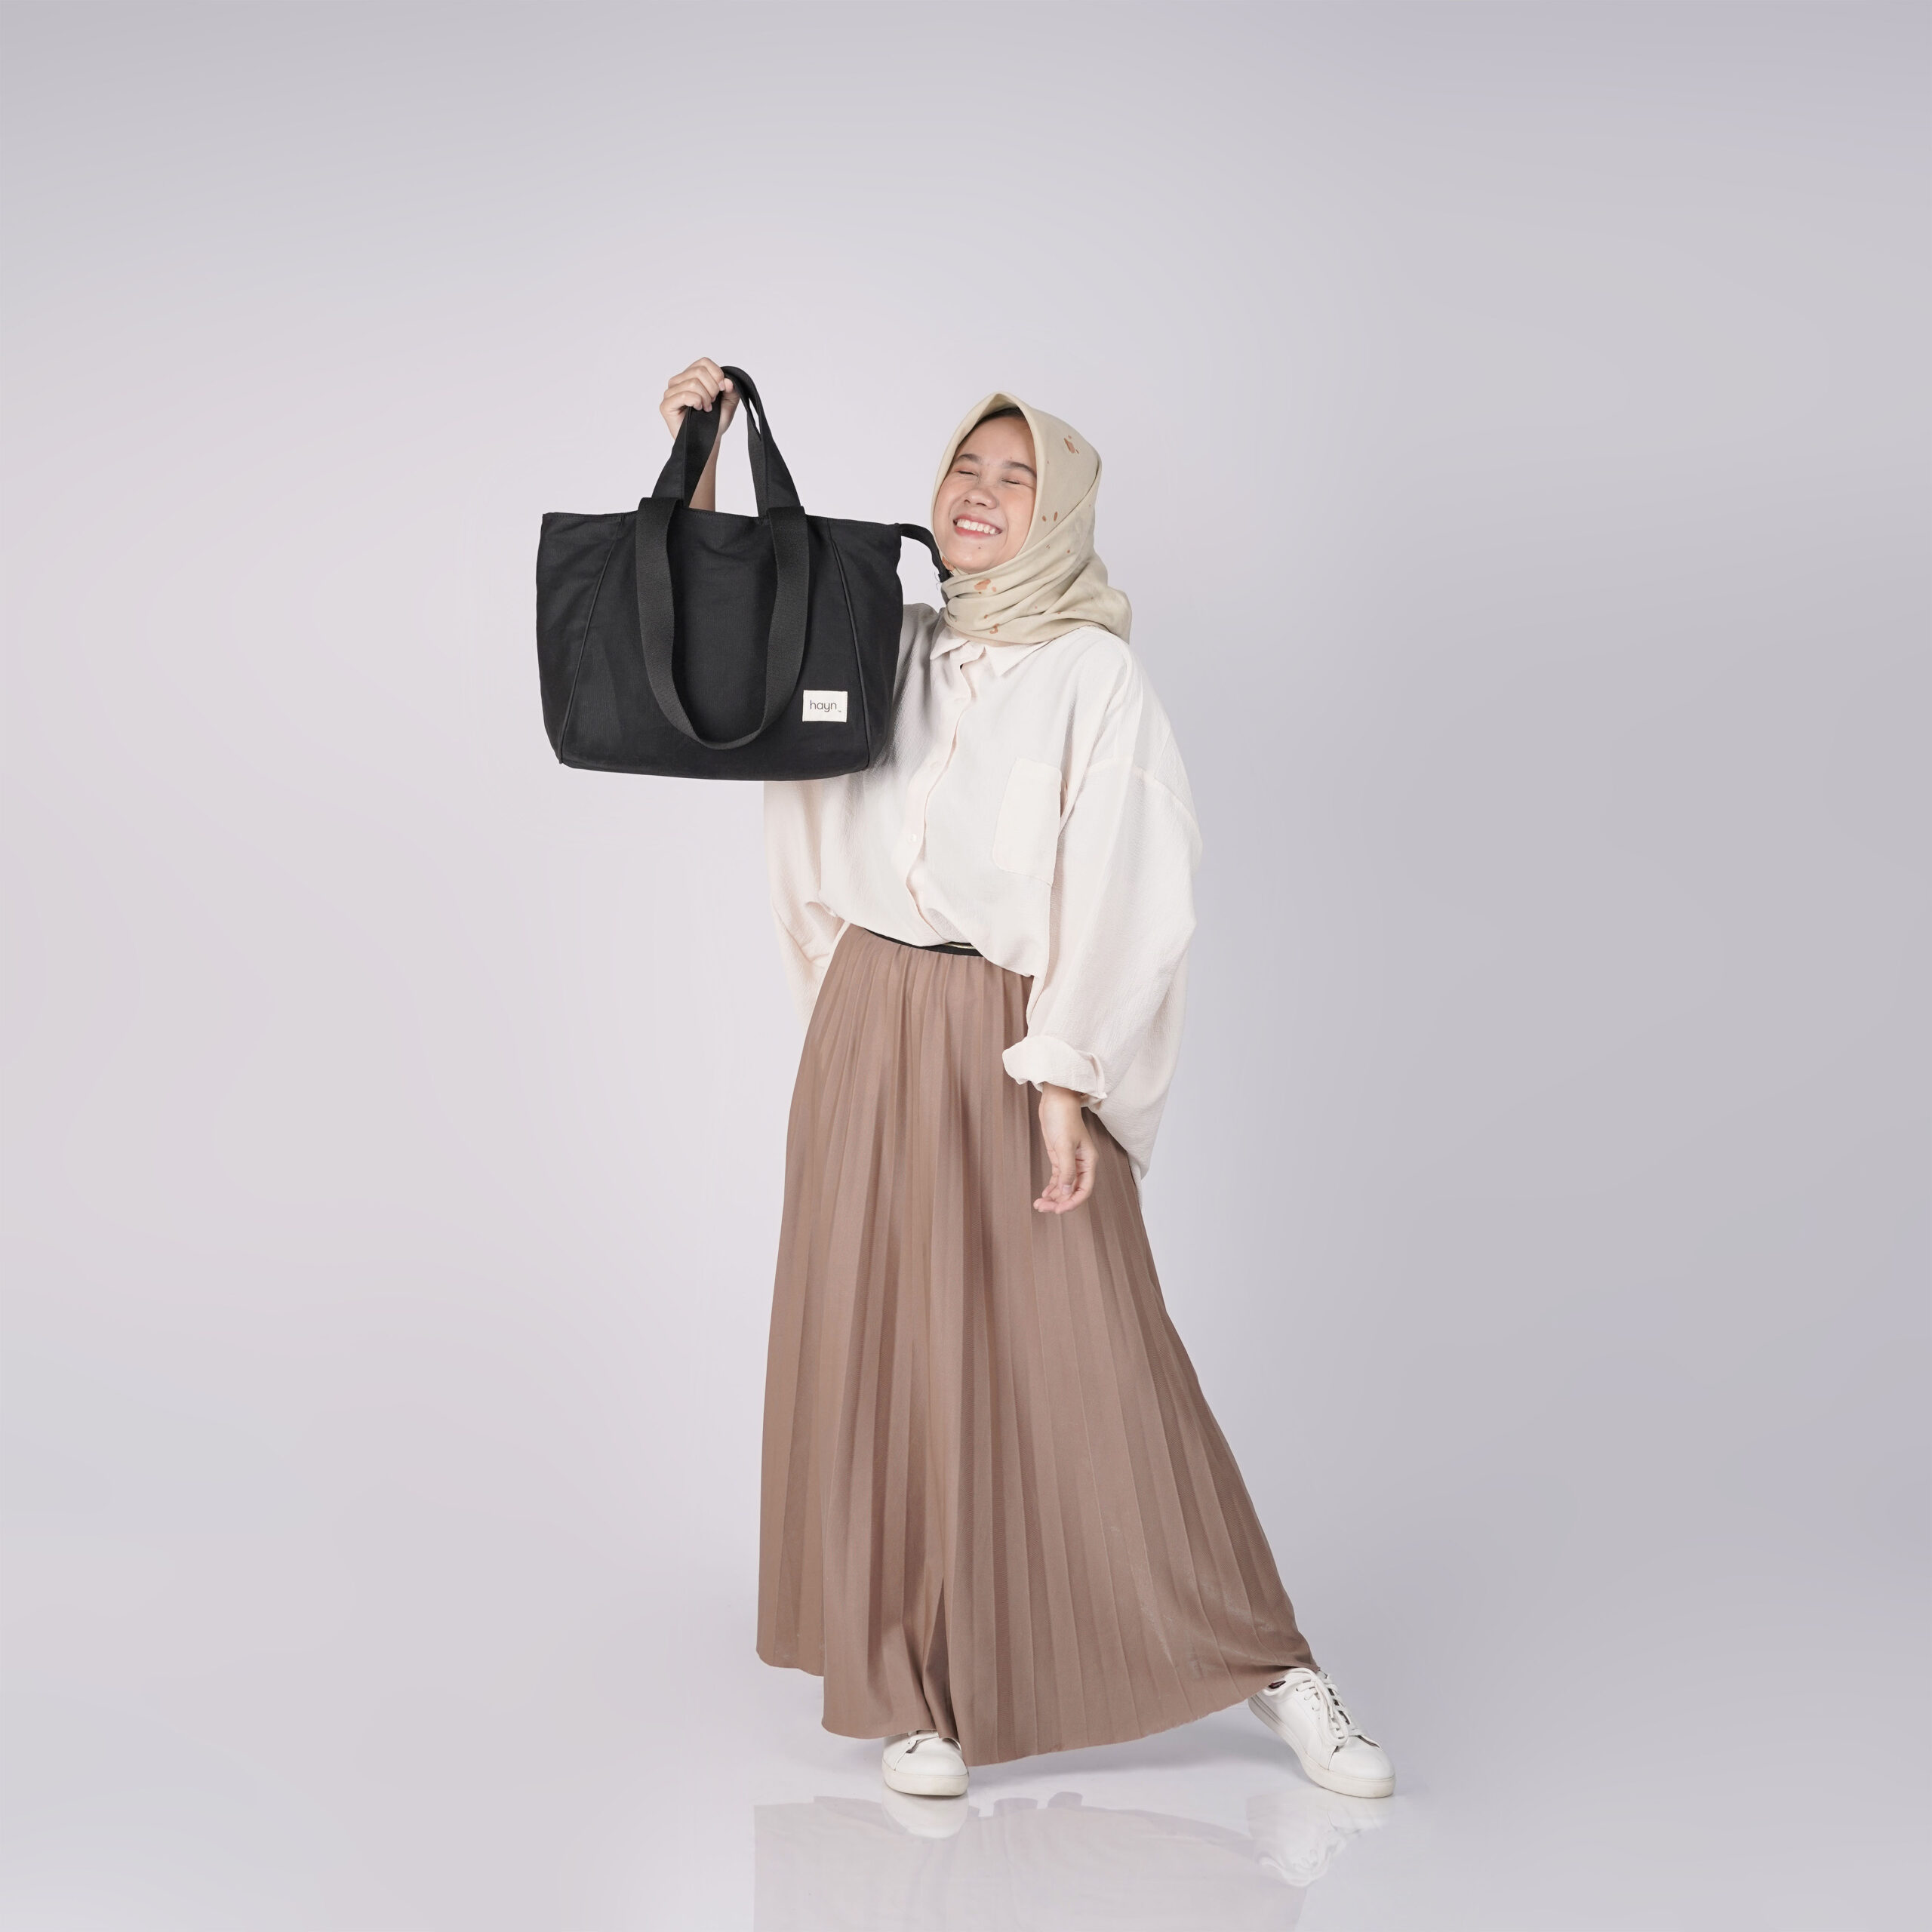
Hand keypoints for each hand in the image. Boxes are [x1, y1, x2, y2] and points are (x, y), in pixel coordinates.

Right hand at [658, 357, 738, 438]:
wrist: (709, 441)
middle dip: (712, 388)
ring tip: (706, 408)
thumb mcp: (729, 402)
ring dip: (705, 397)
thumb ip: (732, 389)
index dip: (717, 374)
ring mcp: (670, 393)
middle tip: (712, 402)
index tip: (723, 389)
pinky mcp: (666, 405)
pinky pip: (684, 395)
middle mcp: (678, 381)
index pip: (703, 362)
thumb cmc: (715, 421)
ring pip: (692, 383)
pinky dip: (696, 402)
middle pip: (699, 371)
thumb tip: (728, 381)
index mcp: (690, 376)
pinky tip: (698, 410)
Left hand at [1034, 1084, 1096, 1213]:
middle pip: (1073, 1191)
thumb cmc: (1063, 1118)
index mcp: (1088, 1161)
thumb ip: (1067, 1170)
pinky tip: (1044, 1194)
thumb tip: (1067, 1192)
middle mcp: (1081, 1164)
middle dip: (1059, 1202)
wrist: (1055, 1100)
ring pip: (1064, 1186)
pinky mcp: (1059, 1157)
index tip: (1058, 1210)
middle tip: (1043, 1208)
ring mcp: (1070, 1161)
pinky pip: (1057, 1178)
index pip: (1084, 1190)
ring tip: (1039, 1204)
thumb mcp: (1064, 1145)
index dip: (1072, 1202)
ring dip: (1053, 1197)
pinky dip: (1051, 1188)